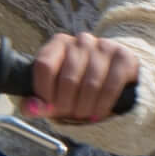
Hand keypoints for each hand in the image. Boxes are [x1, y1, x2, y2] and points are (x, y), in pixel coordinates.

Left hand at [19, 32, 138, 124]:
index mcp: (58, 44)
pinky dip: (102, 106)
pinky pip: (111, 86)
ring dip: (84, 108)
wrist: (113, 78)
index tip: (48, 107)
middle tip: (69, 115)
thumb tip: (31, 108)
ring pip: (90, 84)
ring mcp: (104, 46)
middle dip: (66, 105)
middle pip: (68, 79)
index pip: (44, 65)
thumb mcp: (54, 94)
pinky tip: (98, 113)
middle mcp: (81, 41)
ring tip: (83, 115)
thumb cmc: (78, 86)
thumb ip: (37, 102)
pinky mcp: (123, 57)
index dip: (44, 92)